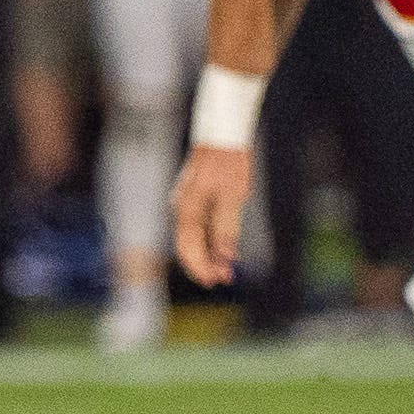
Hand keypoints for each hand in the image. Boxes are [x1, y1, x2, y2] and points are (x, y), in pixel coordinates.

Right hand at [171, 142, 252, 286]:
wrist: (223, 132)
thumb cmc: (228, 162)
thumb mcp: (232, 196)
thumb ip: (226, 228)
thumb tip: (226, 258)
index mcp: (187, 209)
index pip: (189, 248)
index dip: (202, 267)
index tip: (218, 281)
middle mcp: (182, 207)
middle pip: (187, 244)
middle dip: (203, 264)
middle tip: (223, 279)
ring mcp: (187, 202)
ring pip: (193, 236)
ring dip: (207, 253)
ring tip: (225, 267)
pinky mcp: (196, 196)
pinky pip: (198, 225)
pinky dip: (209, 239)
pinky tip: (222, 246)